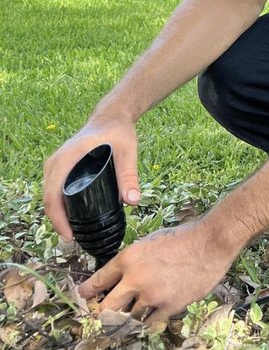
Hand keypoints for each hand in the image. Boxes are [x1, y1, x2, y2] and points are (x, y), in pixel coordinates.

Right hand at [43, 115, 140, 240]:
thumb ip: (129, 175)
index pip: (53, 195)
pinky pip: (54, 189)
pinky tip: (72, 216)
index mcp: (66, 159)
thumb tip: (133, 202)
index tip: (69, 235)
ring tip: (74, 232)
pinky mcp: (60, 166)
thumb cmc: (118, 131)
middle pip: (49, 198)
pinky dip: (59, 204)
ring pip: (50, 195)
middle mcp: (55, 162)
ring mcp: (55, 164)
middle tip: (74, 239)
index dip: (57, 219)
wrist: (111, 116)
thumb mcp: (127, 151)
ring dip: (58, 214)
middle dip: (58, 221)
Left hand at [78, 221, 236, 323]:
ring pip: (128, 318)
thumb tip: (121, 277)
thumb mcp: (150, 242)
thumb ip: (133, 261)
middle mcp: (135, 278)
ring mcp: (152, 295)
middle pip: (106, 308)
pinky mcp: (169, 306)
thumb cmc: (184, 237)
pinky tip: (152, 312)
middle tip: (102, 315)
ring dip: (129, 316)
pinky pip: (150, 321)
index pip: (97, 282)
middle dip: (102, 313)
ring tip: (131, 313)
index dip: (86, 293)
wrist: (212, 242)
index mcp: (128, 258)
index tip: (83, 297)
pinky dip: (149, 318)